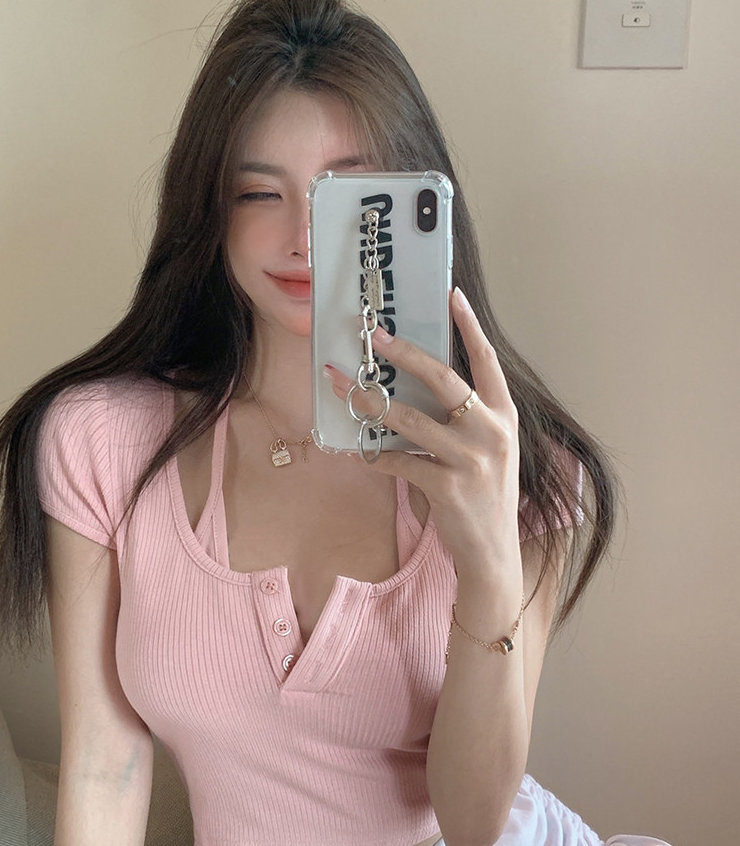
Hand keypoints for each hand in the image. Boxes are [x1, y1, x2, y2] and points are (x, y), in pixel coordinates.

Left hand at [327, 288, 521, 589]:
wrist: (492, 550)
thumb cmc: (484, 493)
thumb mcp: (488, 449)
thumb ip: (464, 417)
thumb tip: (415, 383)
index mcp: (503, 416)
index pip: (487, 361)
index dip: (470, 326)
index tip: (451, 295)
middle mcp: (491, 432)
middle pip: (442, 378)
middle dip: (403, 353)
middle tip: (372, 335)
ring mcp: (470, 460)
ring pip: (409, 419)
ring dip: (369, 403)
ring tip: (341, 386)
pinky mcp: (446, 487)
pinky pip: (398, 461)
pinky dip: (373, 455)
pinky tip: (356, 450)